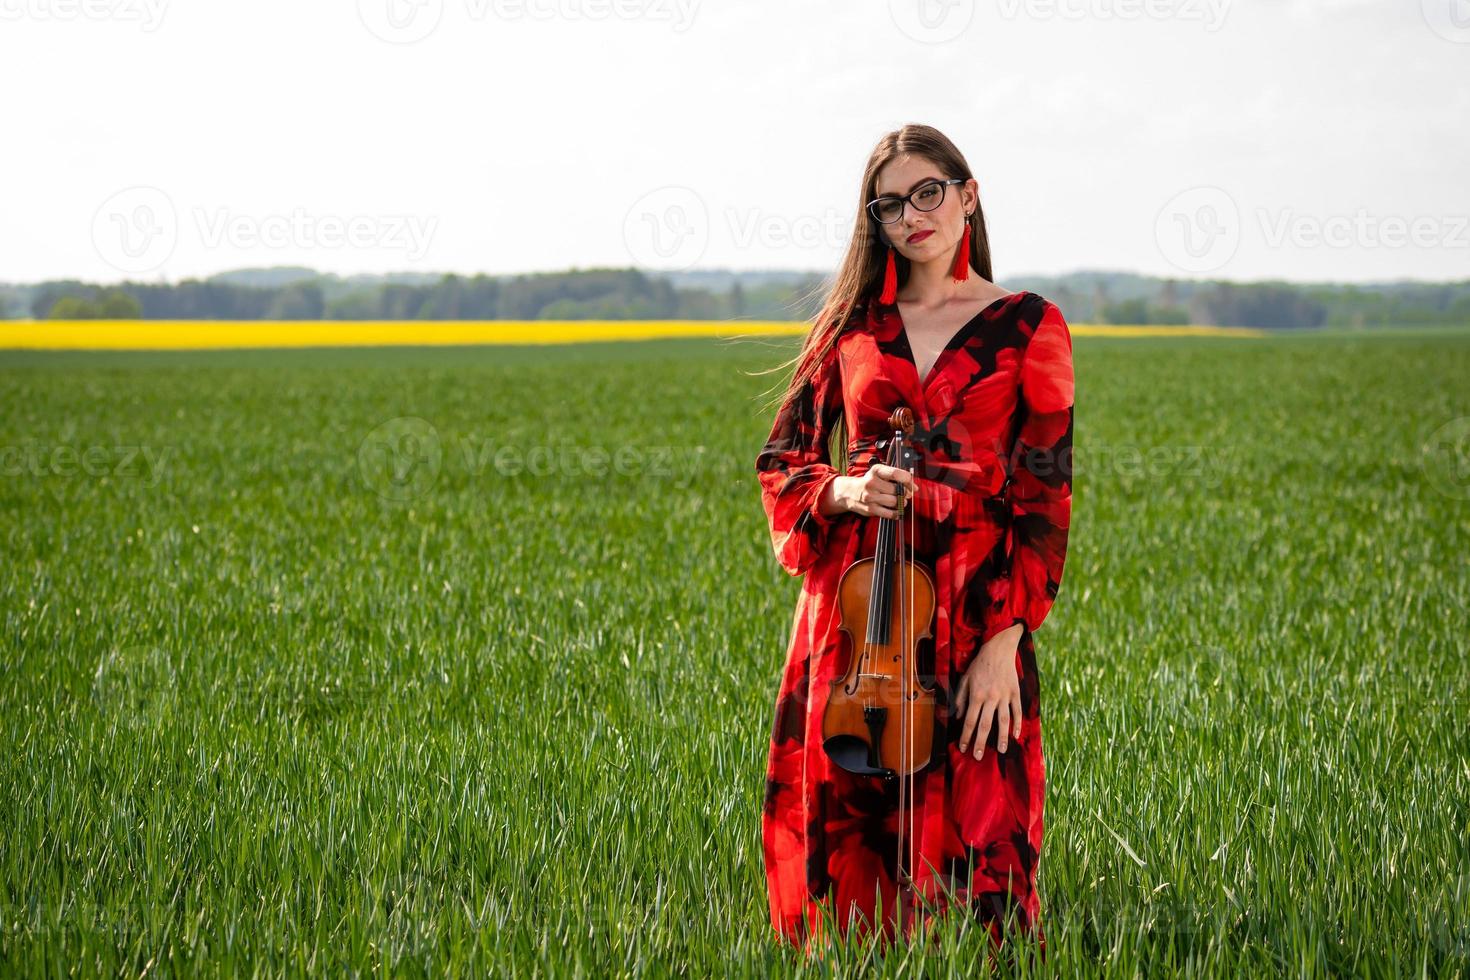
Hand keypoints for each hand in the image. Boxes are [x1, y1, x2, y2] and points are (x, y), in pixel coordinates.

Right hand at [820, 463, 914, 518]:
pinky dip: (896, 513)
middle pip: (896, 490)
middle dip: (905, 493)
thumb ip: (895, 477)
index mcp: (876, 471)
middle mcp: (871, 482)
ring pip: (894, 502)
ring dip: (901, 503)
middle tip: (906, 494)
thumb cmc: (869, 482)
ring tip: (900, 501)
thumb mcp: (879, 473)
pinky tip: (896, 510)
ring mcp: (870, 497)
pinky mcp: (870, 509)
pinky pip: (889, 513)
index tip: (913, 485)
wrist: (849, 492)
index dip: (908, 480)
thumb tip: (913, 487)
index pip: (896, 474)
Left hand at [952, 624, 1022, 759]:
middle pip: (985, 725)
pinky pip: (1017, 711)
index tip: (964, 748)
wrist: (998, 649)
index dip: (966, 736)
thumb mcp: (965, 679)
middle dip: (981, 742)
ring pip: (1003, 721)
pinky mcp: (1015, 692)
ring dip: (1002, 738)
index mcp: (976, 695)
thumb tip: (959, 717)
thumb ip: (961, 698)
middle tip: (978, 757)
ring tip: (1001, 751)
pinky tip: (1016, 735)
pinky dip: (1018, 724)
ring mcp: (1004, 696)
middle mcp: (990, 697)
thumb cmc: (979, 665)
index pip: (969, 721)